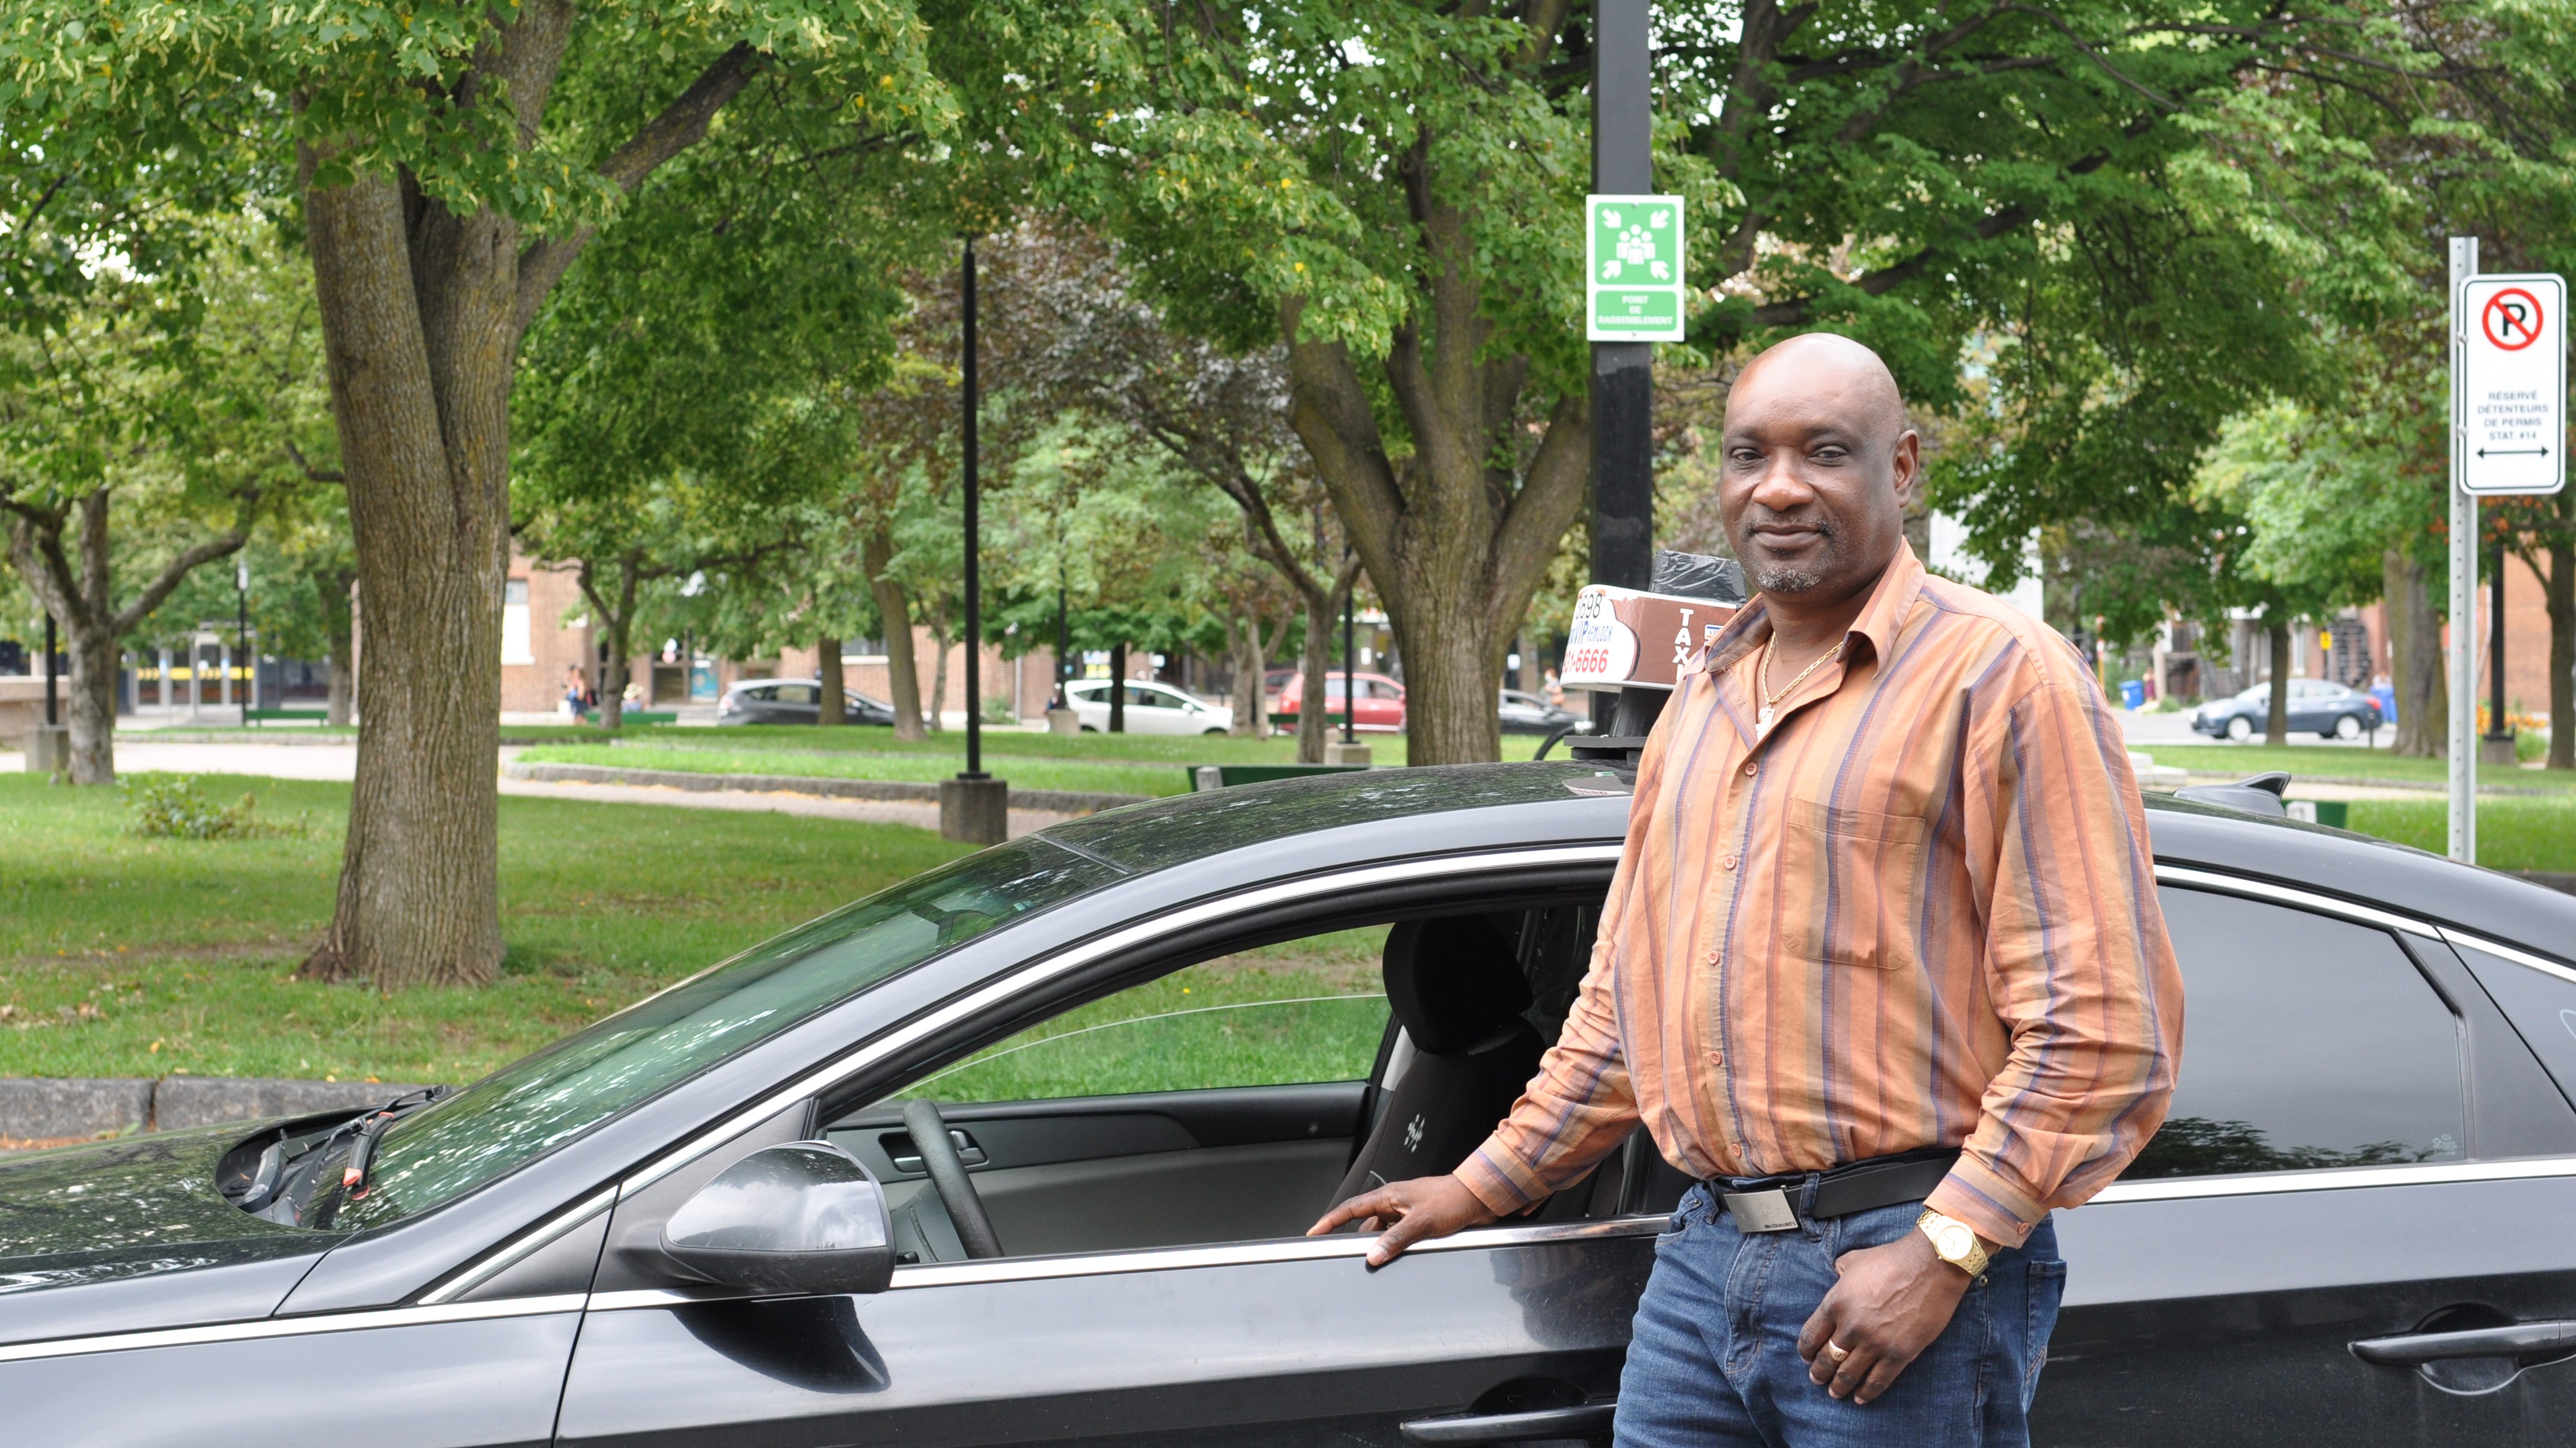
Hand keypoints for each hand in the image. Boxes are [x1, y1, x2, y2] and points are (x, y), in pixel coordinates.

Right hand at [1307, 1174, 1497, 1266]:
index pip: (1351, 1208)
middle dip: (1354, 1239)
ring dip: (1380, 1245)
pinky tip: (1398, 1257)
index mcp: (1389, 1196)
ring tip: (1379, 1259)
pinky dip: (1394, 1247)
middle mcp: (1395, 1203)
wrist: (1480, 1198)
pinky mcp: (1418, 1222)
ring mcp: (1406, 1213)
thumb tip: (1373, 1256)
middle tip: (1344, 1254)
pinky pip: (1397, 1237)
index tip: (1313, 1231)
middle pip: (1364, 1223)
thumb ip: (1395, 1239)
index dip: (1330, 1220)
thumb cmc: (1452, 1200)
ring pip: (1382, 1232)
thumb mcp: (1421, 1222)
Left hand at [1795, 1228, 1977, 1403]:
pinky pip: (1878, 1380)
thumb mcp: (1855, 1260)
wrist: (1930, 1265)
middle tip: (1817, 1379)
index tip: (1806, 1357)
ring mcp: (1875, 1342)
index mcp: (1836, 1303)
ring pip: (1849, 1374)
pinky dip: (1867, 1393)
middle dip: (1819, 1372)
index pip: (1811, 1336)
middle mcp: (1851, 1326)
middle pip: (1827, 1358)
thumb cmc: (1892, 1259)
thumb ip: (1840, 1273)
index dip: (1806, 1351)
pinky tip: (1861, 1398)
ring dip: (1839, 1386)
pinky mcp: (1899, 1354)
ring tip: (1835, 1393)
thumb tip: (1836, 1277)